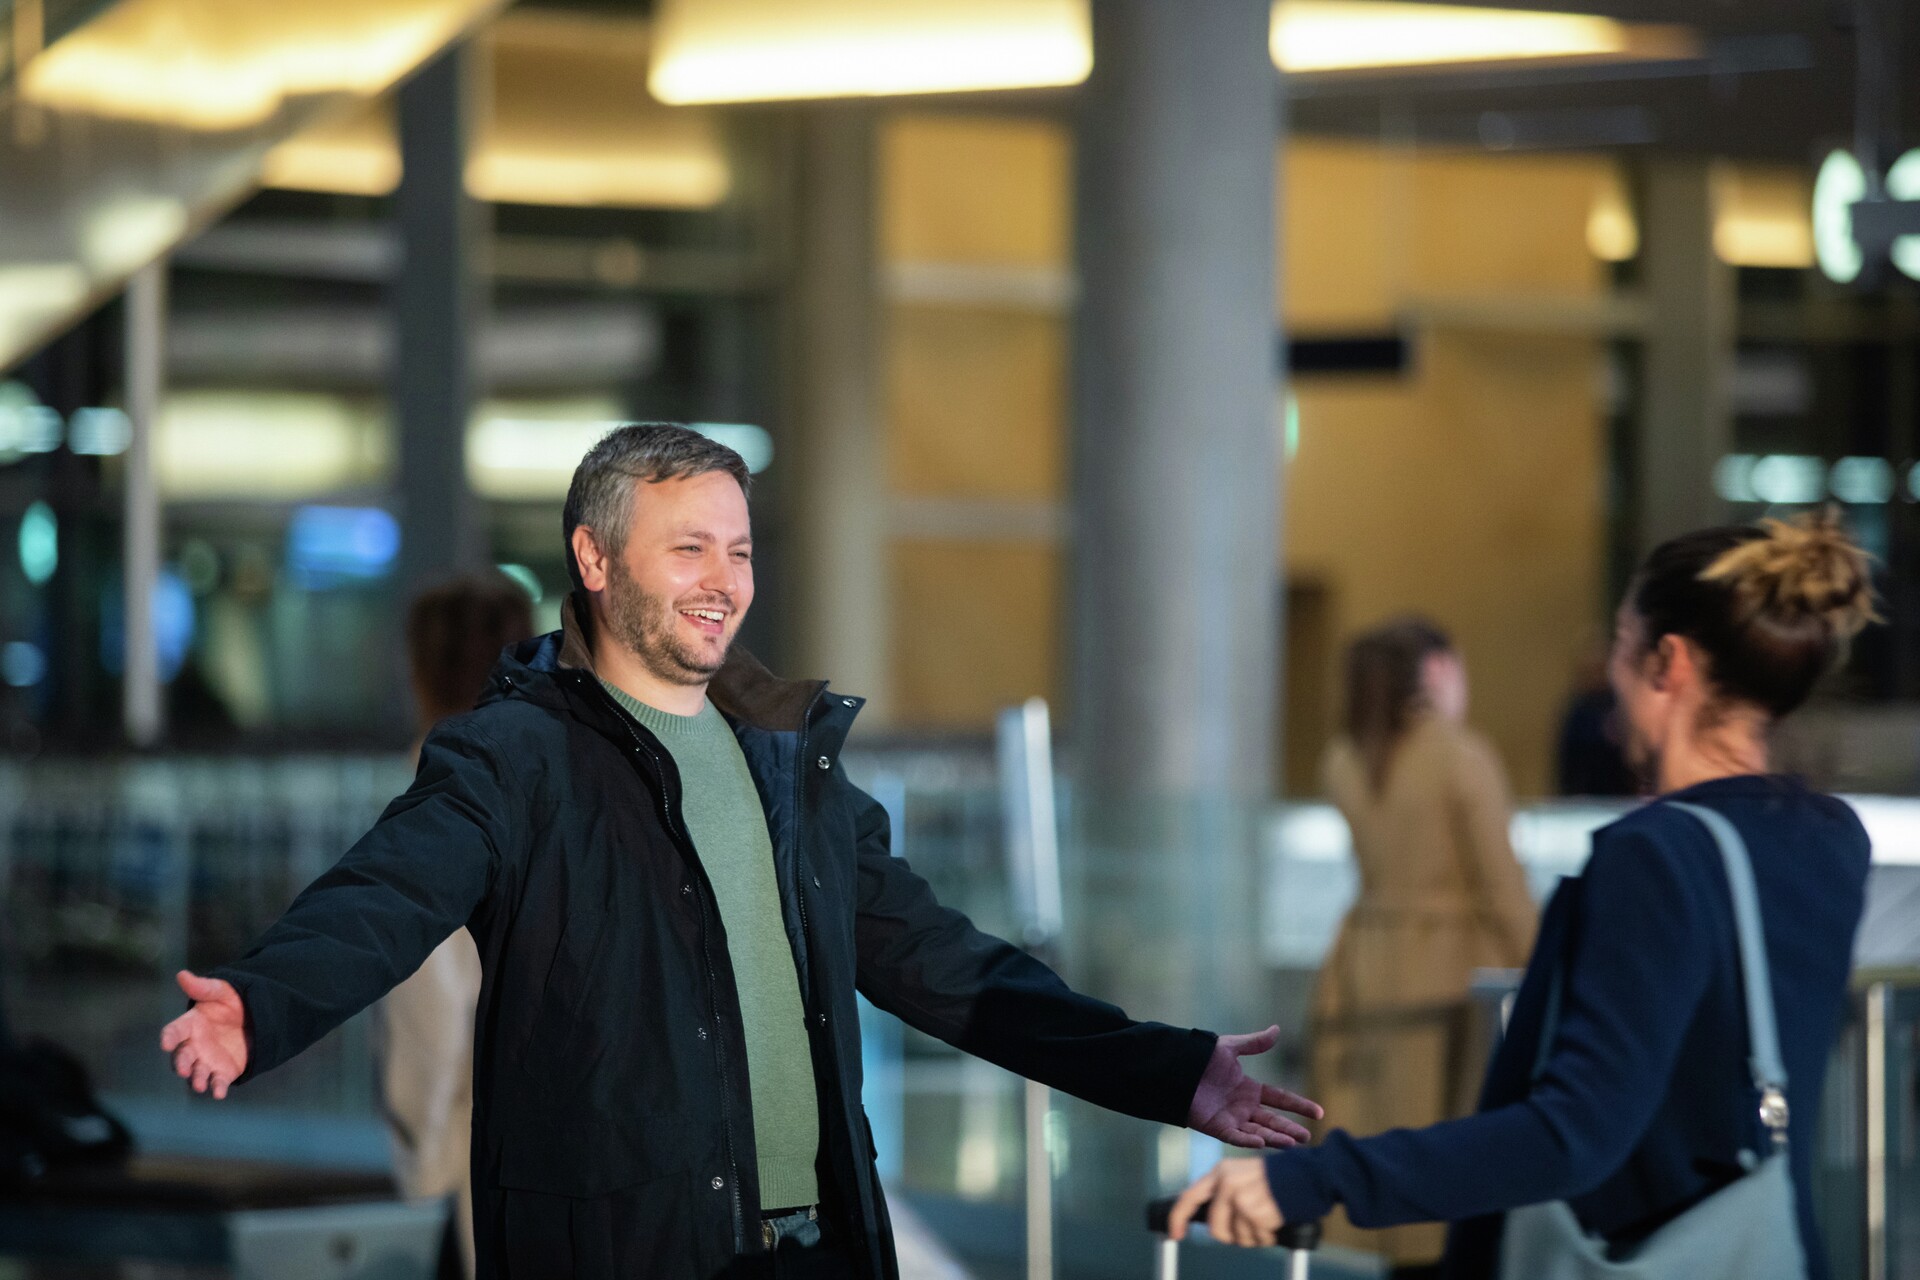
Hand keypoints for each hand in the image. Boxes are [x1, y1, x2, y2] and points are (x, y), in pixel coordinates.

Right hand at [159, 970, 247, 1099]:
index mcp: (190, 1025)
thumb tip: (182, 974)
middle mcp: (193, 1046)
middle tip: (184, 1069)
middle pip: (182, 1057)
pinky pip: (217, 1082)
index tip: (165, 1042)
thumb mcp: (221, 991)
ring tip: (199, 1084)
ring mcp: (206, 1060)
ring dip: (196, 1079)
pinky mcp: (223, 1071)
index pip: (174, 1031)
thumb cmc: (231, 1002)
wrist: (254, 1018)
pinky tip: (219, 1093)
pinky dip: (216, 1088)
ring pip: (197, 1073)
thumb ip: (202, 987)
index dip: (169, 1037)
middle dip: (181, 1064)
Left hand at [1169, 1157, 1283, 1245]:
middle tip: (1248, 1230)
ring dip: (1253, 1236)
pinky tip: (1275, 1222)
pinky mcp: (1256, 1213)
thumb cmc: (1279, 1179)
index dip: (1178, 1218)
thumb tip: (1211, 1219)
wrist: (1311, 1175)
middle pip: (1216, 1227)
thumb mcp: (1245, 1176)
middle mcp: (1227, 1183)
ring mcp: (1241, 1198)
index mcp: (1222, 1172)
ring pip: (1237, 1236)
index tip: (1175, 1234)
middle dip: (1231, 1236)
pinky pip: (1256, 1239)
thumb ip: (1225, 1193)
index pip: (1189, 1197)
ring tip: (1266, 1220)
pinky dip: (1266, 1237)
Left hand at [1186, 1026, 1322, 1147]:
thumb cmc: (1201, 1058)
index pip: (1281, 1099)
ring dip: (1275, 1137)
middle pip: (1273, 1120)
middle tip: (1307, 1137)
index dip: (1299, 1105)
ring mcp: (1231, 1118)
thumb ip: (1254, 1043)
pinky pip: (1235, 1136)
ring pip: (1258, 1131)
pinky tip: (1261, 1141)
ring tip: (1293, 1142)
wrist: (1176, 1068)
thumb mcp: (1231, 1048)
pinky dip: (1247, 1139)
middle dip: (1290, 1129)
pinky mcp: (1216, 1126)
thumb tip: (1277, 1030)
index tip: (1319, 1112)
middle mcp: (1244, 1107)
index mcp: (1249, 1089)